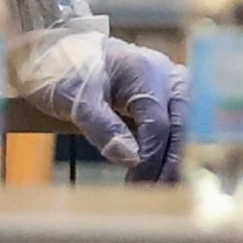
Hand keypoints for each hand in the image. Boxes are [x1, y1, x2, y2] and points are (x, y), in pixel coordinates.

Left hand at [18, 35, 184, 177]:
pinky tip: (162, 170)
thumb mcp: (76, 99)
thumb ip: (103, 127)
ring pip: (188, 125)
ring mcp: (168, 84)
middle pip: (184, 126)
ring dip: (177, 156)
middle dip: (173, 163)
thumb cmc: (64, 68)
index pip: (159, 124)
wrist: (54, 49)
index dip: (151, 157)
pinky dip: (172, 147)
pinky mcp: (164, 95)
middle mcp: (165, 75)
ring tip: (163, 186)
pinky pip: (179, 123)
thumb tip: (131, 159)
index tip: (138, 183)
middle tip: (157, 193)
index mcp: (144, 71)